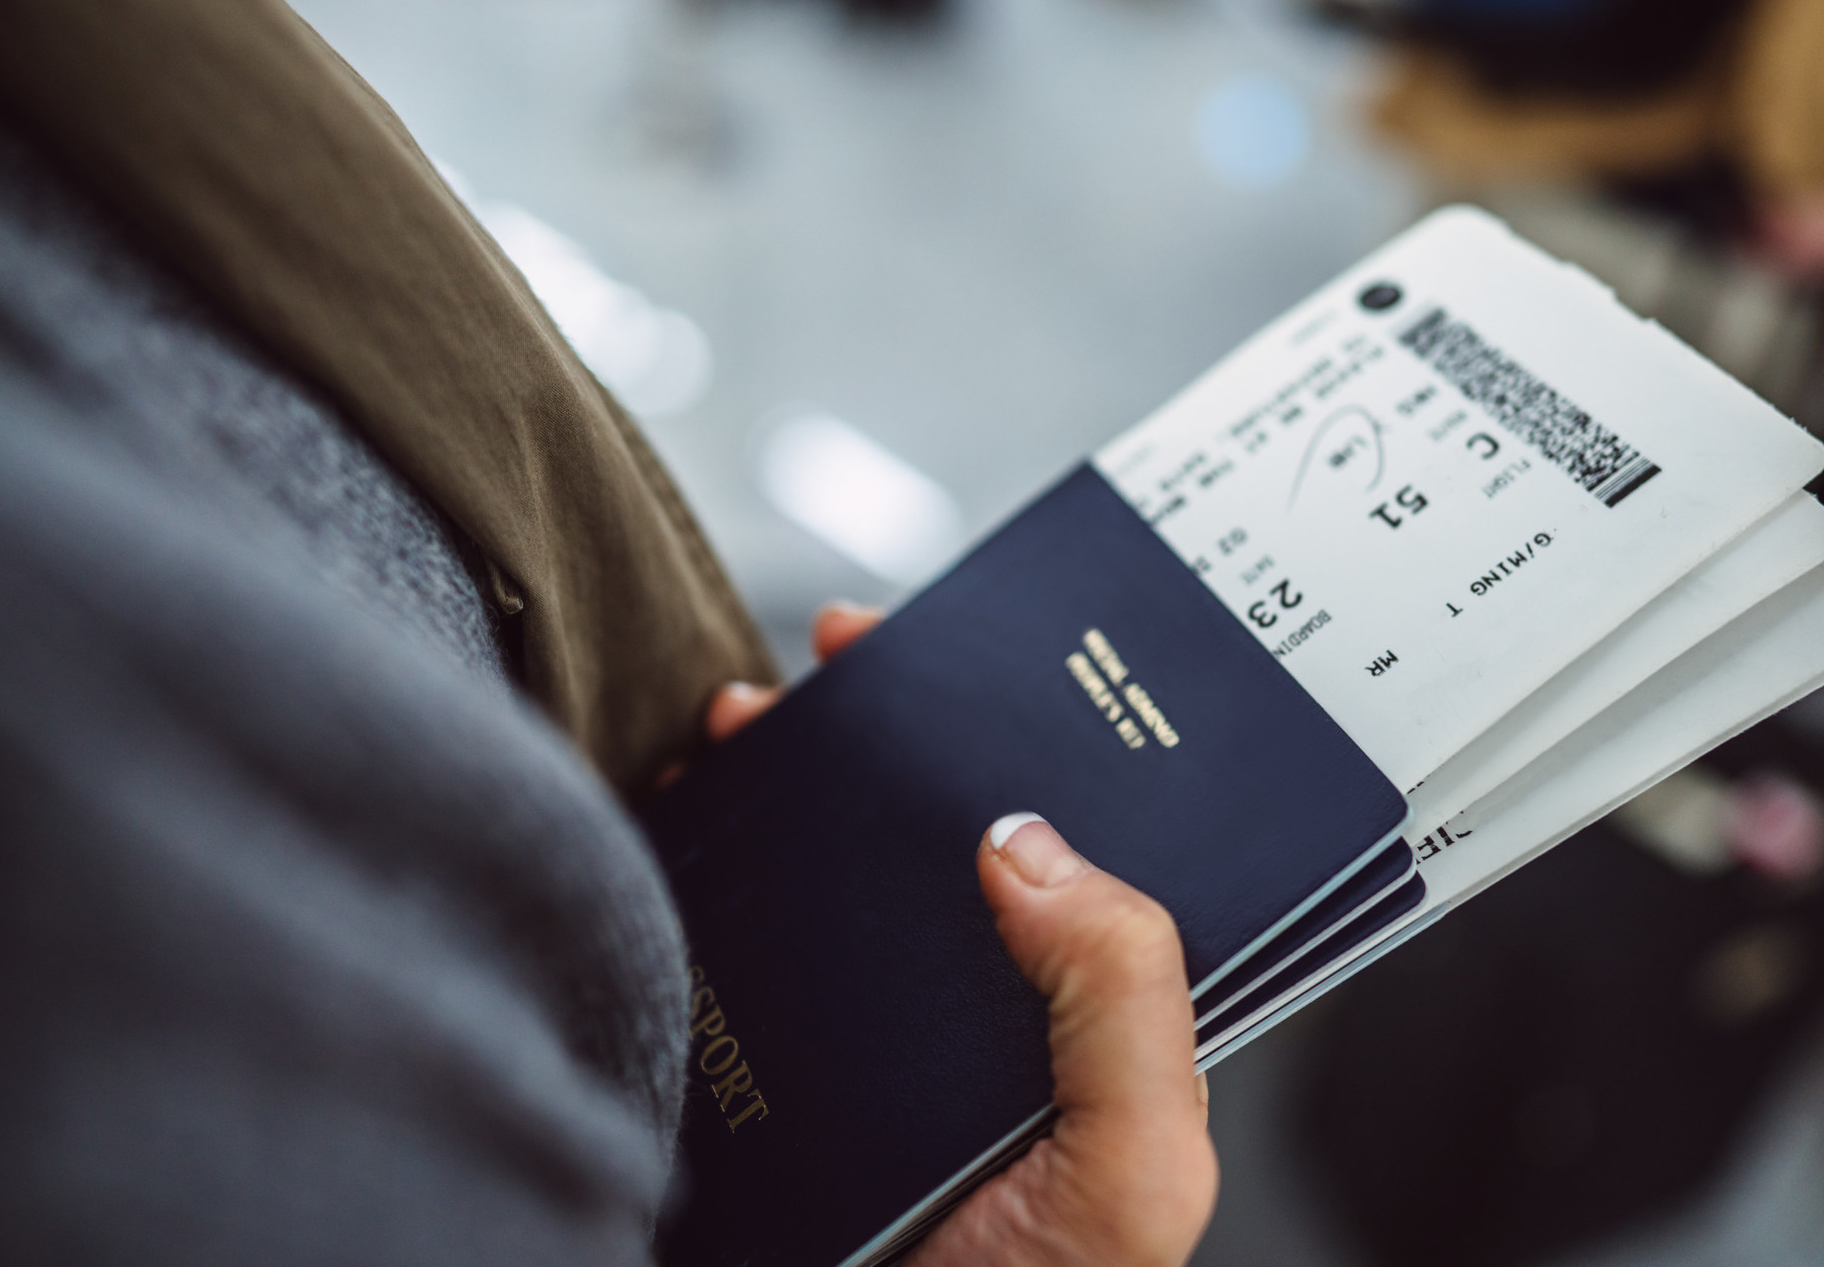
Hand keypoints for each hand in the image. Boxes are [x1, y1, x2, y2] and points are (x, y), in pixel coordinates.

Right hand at [706, 604, 1218, 1266]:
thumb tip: (1028, 839)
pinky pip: (743, 936)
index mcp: (1088, 1022)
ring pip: (839, 869)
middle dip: (901, 728)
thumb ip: (1125, 999)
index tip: (991, 656)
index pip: (1084, 849)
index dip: (1044, 741)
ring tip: (754, 714)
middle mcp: (983, 1014)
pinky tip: (690, 807)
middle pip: (950, 834)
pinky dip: (709, 860)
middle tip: (850, 652)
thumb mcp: (1133, 1170)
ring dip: (798, 774)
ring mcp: (870, 1034)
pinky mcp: (772, 1063)